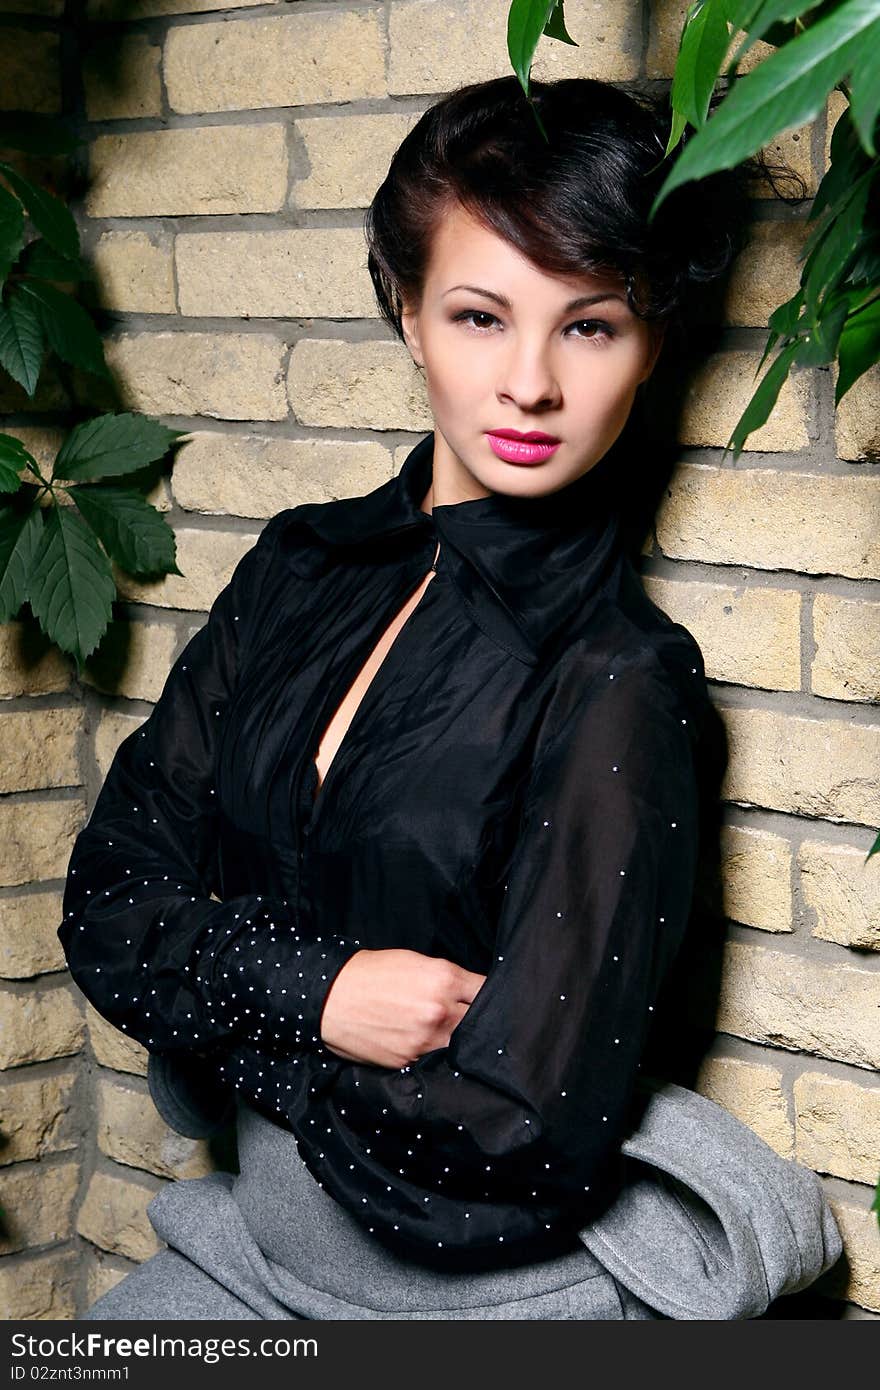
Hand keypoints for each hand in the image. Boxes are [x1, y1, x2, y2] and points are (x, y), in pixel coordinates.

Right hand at [319, 948, 486, 1068]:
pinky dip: (435, 1054)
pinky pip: (435, 1059)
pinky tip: (425, 1044)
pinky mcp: (410, 1059)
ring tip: (446, 1034)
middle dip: (478, 1021)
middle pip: (479, 1022)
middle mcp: (440, 1010)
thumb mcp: (415, 961)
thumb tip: (470, 993)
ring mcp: (426, 1039)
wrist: (331, 997)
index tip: (489, 1001)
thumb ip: (447, 978)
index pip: (487, 992)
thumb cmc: (371, 973)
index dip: (489, 996)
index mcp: (444, 979)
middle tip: (472, 1020)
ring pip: (460, 1046)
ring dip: (458, 1041)